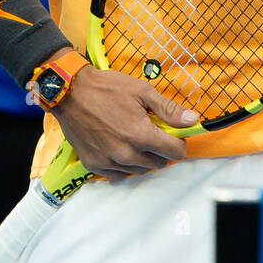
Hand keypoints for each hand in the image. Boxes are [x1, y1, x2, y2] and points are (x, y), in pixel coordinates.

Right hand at [51, 66, 196, 181]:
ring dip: (143, 157)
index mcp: (141, 135)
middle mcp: (126, 153)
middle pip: (159, 162)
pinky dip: (124, 164)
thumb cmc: (106, 88)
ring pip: (140, 170)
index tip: (173, 134)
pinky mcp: (94, 164)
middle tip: (150, 131)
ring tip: (132, 137)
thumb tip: (193, 120)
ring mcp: (109, 161)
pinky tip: (119, 146)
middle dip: (161, 149)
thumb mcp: (142, 91)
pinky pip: (119, 174)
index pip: (175, 152)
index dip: (178, 142)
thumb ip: (169, 110)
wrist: (69, 92)